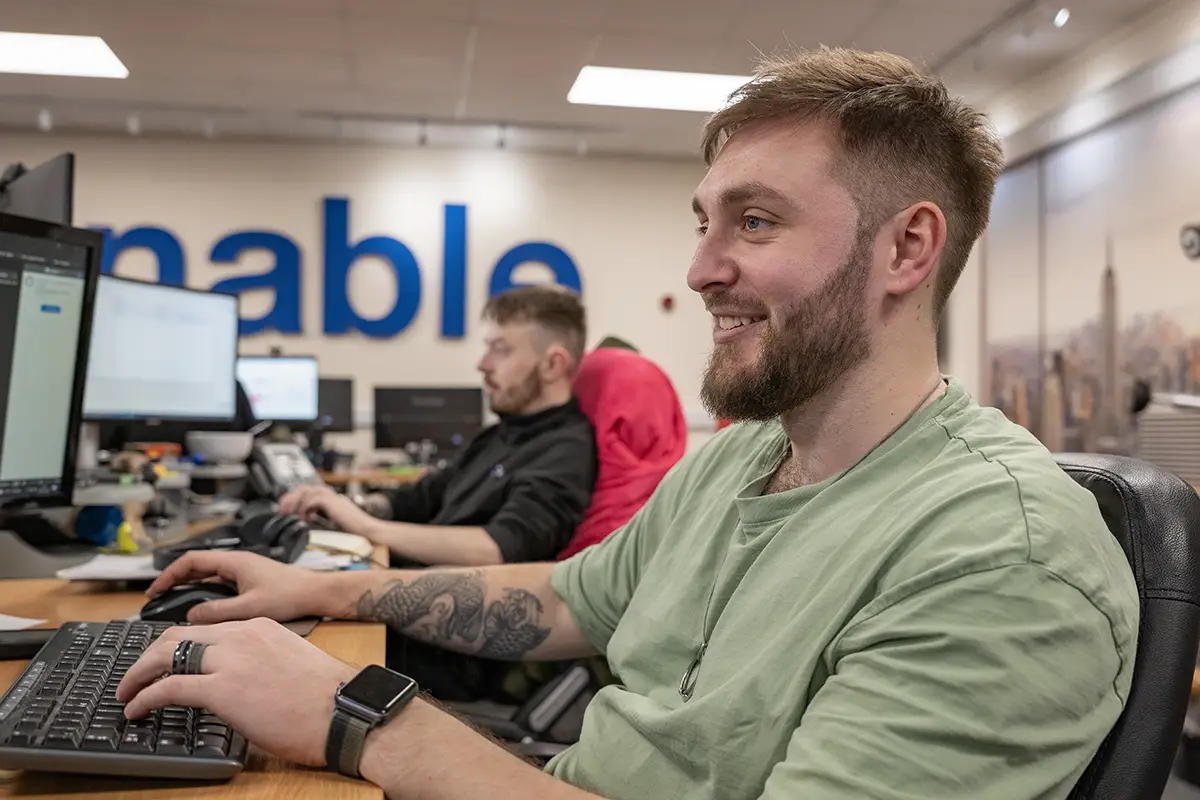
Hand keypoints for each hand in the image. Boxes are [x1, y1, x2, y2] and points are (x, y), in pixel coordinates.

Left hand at [116, 619, 355, 766]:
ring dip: (139, 673)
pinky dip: (144, 697)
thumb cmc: (328, 699)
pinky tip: (135, 709)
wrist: (345, 711)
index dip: (177, 646)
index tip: (165, 662)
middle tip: (137, 676)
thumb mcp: (289, 666)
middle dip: (149, 655)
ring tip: (127, 692)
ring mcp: (230, 660)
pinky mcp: (222, 689)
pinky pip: (167, 688)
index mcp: (259, 628)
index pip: (205, 629)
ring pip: (164, 654)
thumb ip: (260, 665)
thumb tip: (242, 685)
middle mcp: (241, 635)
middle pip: (177, 634)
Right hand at [145, 550, 331, 623]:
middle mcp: (238, 564)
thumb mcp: (250, 607)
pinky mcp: (250, 583)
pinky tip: (202, 612)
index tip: (155, 590)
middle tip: (158, 599)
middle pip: (197, 568)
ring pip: (208, 578)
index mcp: (235, 562)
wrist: (317, 594)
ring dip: (190, 589)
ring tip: (174, 606)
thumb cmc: (291, 594)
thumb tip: (192, 616)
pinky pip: (220, 586)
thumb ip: (218, 612)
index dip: (169, 574)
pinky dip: (206, 596)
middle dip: (175, 582)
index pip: (191, 561)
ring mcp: (244, 573)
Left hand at [278, 485, 377, 535]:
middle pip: (306, 488)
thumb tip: (308, 524)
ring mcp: (333, 499)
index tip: (285, 507)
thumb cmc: (357, 535)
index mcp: (332, 502)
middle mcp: (332, 497)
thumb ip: (323, 522)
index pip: (310, 492)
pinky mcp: (334, 503)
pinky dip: (307, 508)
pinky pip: (314, 499)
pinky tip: (305, 518)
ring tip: (288, 512)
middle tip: (281, 508)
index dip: (295, 498)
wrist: (370, 534)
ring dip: (296, 501)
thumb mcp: (335, 527)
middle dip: (291, 497)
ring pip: (308, 491)